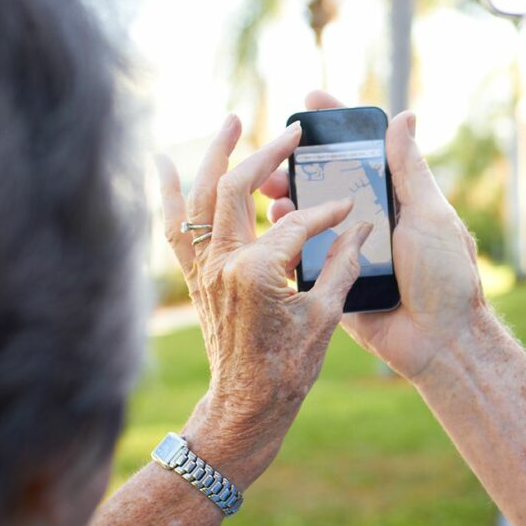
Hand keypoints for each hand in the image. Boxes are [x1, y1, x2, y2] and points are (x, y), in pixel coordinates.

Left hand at [155, 115, 372, 486]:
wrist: (246, 404)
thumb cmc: (288, 368)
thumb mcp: (325, 316)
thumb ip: (342, 264)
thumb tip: (361, 227)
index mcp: (257, 273)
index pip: (296, 223)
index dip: (328, 212)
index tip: (350, 207)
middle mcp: (222, 263)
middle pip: (235, 189)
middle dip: (266, 155)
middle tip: (291, 133)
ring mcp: (203, 268)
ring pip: (200, 196)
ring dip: (214, 155)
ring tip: (231, 121)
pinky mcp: (196, 276)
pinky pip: (174, 226)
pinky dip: (167, 192)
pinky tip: (163, 162)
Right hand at [261, 92, 490, 381]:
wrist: (441, 340)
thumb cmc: (446, 276)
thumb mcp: (429, 214)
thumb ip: (409, 170)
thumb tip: (404, 116)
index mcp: (398, 200)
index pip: (365, 152)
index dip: (338, 125)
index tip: (311, 100)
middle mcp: (372, 221)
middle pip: (329, 183)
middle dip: (299, 165)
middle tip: (273, 154)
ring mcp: (352, 251)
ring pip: (312, 217)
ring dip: (288, 198)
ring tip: (268, 190)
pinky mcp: (336, 281)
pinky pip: (307, 257)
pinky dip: (287, 239)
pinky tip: (272, 224)